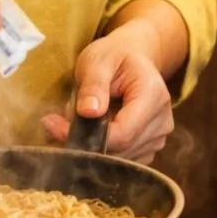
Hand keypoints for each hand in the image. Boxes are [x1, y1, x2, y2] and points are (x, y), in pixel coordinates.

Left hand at [41, 27, 172, 161]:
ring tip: (80, 120)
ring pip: (118, 158)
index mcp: (153, 95)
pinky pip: (121, 160)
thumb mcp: (98, 61)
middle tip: (57, 121)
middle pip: (119, 150)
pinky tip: (94, 130)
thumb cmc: (114, 57)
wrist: (133, 59)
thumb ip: (93, 85)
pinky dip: (101, 150)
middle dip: (84, 141)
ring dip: (91, 146)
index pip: (123, 133)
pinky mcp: (150, 148)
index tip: (54, 124)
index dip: (87, 137)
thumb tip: (88, 112)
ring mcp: (159, 137)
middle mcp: (162, 120)